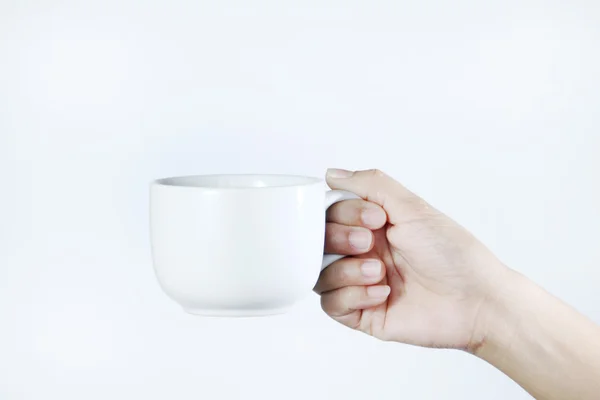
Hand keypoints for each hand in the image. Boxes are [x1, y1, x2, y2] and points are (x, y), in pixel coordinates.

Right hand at [315, 168, 508, 349]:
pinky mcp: (362, 314)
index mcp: (372, 225)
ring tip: (378, 272)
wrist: (476, 301)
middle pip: (318, 242)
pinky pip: (330, 304)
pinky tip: (383, 293)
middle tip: (369, 242)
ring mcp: (360, 283)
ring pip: (319, 274)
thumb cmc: (453, 254)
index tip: (374, 218)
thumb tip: (332, 173)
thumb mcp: (412, 208)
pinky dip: (352, 296)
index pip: (330, 213)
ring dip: (345, 270)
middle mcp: (363, 252)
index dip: (342, 213)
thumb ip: (370, 185)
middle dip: (340, 239)